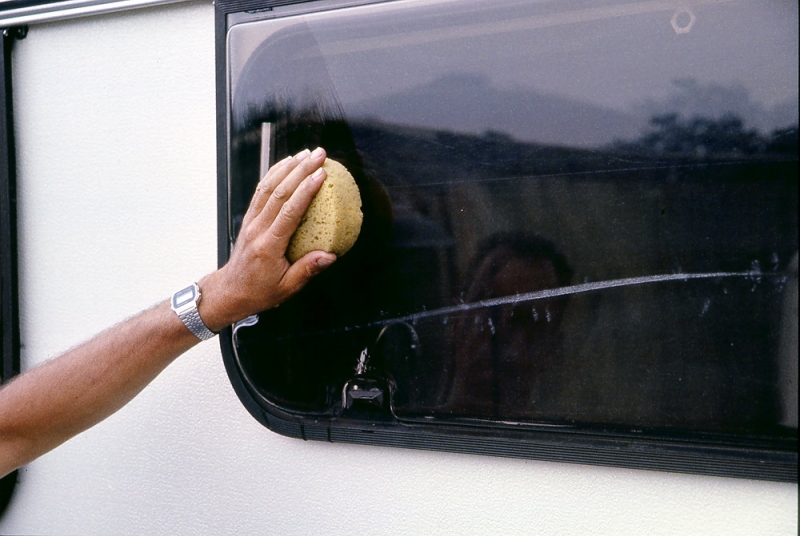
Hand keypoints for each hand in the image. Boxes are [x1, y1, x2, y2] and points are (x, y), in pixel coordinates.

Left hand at [198, 147, 335, 330]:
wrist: (231, 291)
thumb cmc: (260, 291)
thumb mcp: (287, 288)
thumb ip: (308, 270)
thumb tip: (330, 256)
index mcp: (269, 245)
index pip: (289, 211)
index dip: (305, 190)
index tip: (321, 174)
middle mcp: (258, 229)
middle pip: (279, 192)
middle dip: (301, 170)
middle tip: (319, 155)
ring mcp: (251, 221)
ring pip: (268, 187)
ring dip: (288, 167)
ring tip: (305, 153)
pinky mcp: (250, 218)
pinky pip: (262, 191)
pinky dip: (274, 174)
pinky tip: (287, 164)